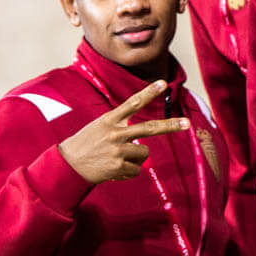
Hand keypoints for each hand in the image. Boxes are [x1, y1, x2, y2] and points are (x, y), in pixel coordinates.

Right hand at [58, 80, 190, 183]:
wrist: (68, 165)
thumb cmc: (87, 144)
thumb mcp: (100, 127)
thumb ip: (120, 127)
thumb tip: (143, 143)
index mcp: (110, 120)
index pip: (132, 103)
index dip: (149, 93)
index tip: (163, 83)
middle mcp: (115, 133)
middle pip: (149, 128)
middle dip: (170, 126)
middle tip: (186, 124)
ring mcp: (117, 150)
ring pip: (144, 153)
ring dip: (135, 158)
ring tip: (115, 158)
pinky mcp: (118, 167)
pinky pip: (136, 170)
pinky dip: (128, 172)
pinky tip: (112, 169)